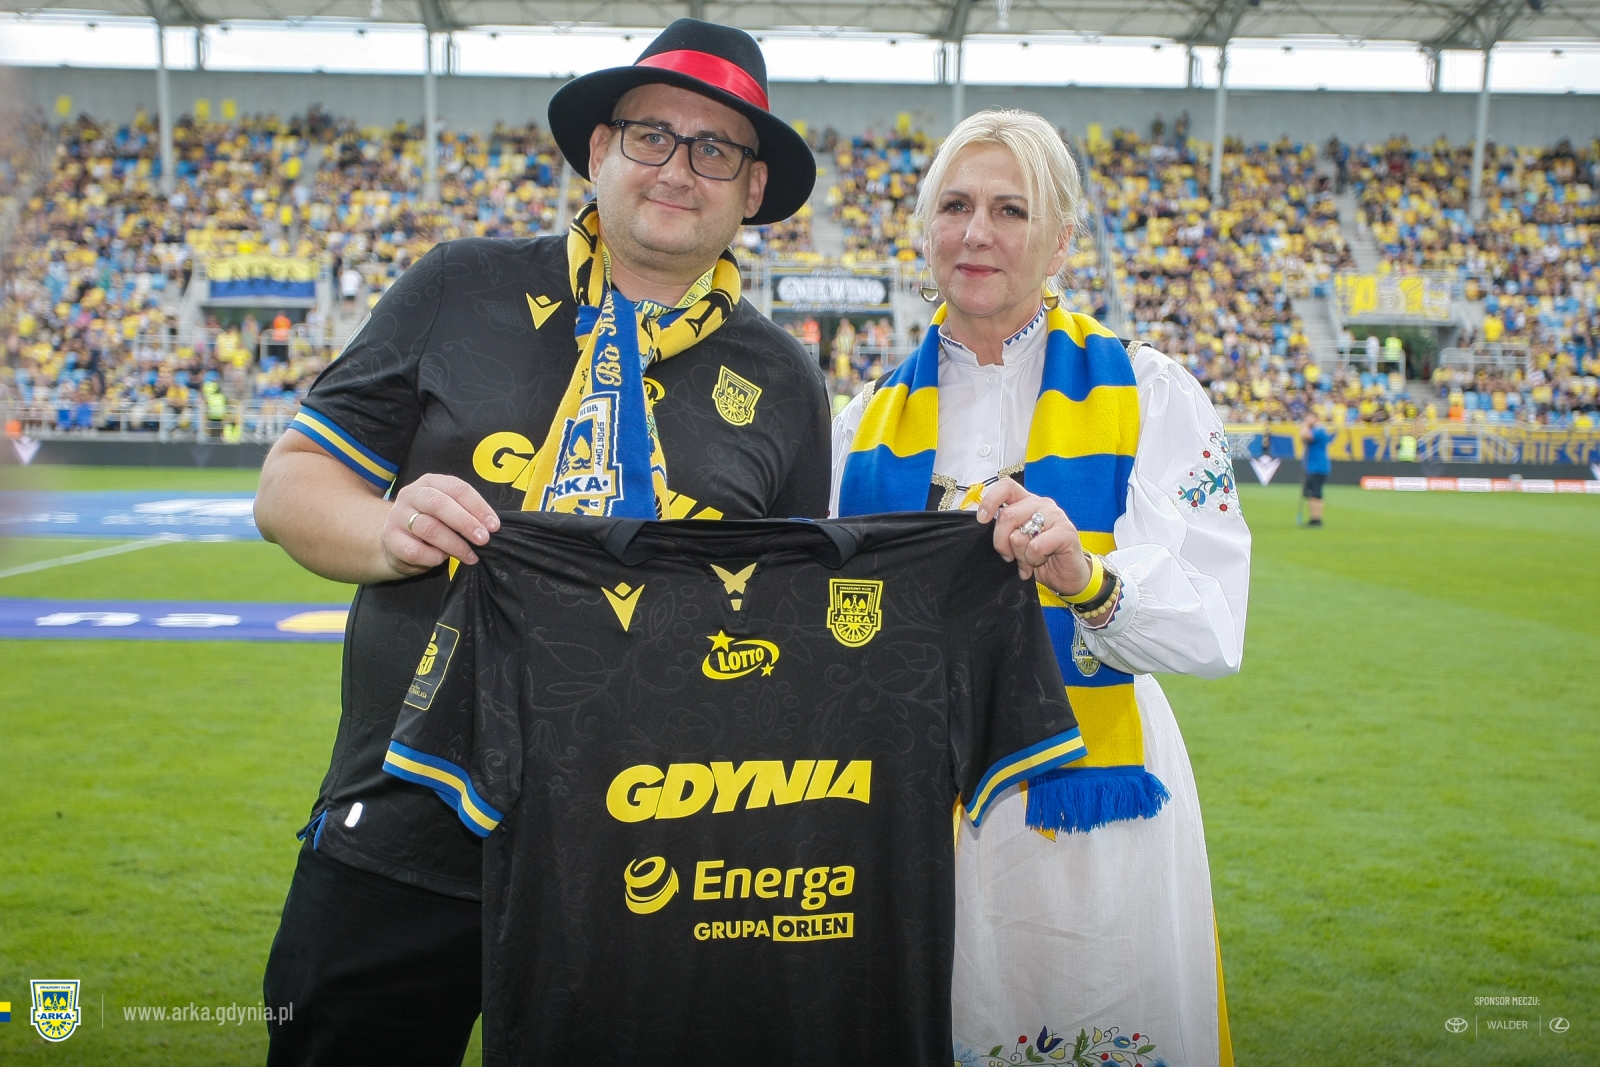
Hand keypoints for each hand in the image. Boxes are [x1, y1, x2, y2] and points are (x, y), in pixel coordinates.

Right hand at [381, 474, 499, 576]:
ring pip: (429, 528)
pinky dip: (434, 557)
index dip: (478, 507)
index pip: (457, 488)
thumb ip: (465, 514)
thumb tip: (490, 528)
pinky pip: (416, 551)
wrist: (395, 543)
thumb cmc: (430, 525)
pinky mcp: (390, 538)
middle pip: (440, 504)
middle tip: (483, 539)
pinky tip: (442, 559)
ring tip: (470, 555)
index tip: (493, 525)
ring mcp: (398, 515)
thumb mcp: (447, 513)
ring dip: (455, 544)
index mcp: (430, 482)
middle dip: (466, 523)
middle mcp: (412, 494)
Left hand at [974, 478, 1091, 595]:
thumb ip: (1004, 531)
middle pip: (1007, 515)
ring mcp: (1055, 516)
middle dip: (1001, 542)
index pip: (1006, 487)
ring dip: (1020, 555)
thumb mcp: (1015, 543)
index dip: (990, 501)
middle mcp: (1041, 504)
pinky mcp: (1066, 533)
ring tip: (1029, 560)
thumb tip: (987, 524)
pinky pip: (1035, 547)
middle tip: (1008, 556)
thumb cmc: (1040, 557)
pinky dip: (1033, 559)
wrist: (1066, 575)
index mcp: (1027, 502)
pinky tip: (1040, 561)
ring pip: (1020, 534)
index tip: (982, 520)